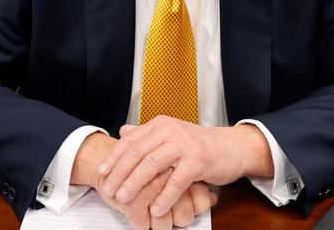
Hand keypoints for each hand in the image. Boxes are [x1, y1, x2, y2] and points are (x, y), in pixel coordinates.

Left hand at [71, 133, 214, 229]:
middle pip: (137, 152)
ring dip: (136, 184)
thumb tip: (123, 131)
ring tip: (124, 199)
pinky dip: (164, 197)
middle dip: (119, 173)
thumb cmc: (200, 144)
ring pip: (153, 164)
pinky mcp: (199, 160)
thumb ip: (147, 134)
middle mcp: (171, 130)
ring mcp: (185, 144)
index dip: (114, 157)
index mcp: (161, 124)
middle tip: (108, 190)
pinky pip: (176, 181)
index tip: (101, 173)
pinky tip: (156, 210)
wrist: (232, 147)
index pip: (131, 141)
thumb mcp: (171, 134)